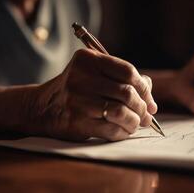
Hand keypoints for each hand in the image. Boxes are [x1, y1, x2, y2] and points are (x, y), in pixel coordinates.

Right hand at [23, 49, 156, 140]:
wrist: (44, 107)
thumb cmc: (76, 89)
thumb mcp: (94, 74)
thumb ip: (122, 78)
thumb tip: (150, 94)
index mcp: (89, 60)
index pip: (128, 71)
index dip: (144, 88)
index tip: (149, 100)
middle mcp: (81, 77)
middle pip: (127, 92)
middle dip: (142, 107)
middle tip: (146, 115)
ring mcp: (78, 100)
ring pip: (121, 112)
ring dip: (134, 121)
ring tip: (135, 123)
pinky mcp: (77, 122)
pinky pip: (111, 129)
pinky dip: (123, 132)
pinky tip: (124, 130)